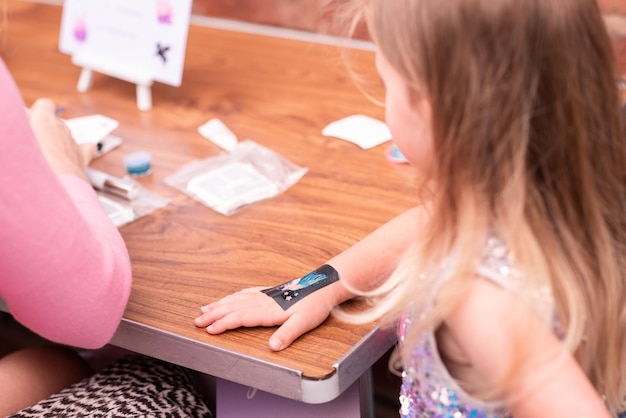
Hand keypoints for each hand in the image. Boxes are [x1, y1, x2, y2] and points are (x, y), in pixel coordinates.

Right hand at [27, 98, 95, 180]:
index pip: (45, 105)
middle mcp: (62, 127)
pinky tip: (72, 157)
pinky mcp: (82, 156)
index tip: (30, 121)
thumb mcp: (20, 137)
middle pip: (55, 123)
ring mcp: (73, 141)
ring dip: (57, 143)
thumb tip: (26, 128)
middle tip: (34, 143)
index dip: (38, 112)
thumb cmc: (34, 161)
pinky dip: (80, 151)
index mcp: (44, 119)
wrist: (54, 181)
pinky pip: (86, 148)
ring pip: (66, 136)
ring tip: (46, 158)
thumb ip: (24, 128)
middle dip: (46, 130)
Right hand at [195, 285, 336, 350]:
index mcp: (269, 310)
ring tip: (205, 309)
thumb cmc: (315, 305)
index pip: (240, 317)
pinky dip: (233, 296)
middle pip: (233, 307)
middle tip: (197, 322)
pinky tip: (229, 298)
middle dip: (214, 314)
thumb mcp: (304, 323)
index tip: (209, 330)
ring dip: (220, 304)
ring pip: (236, 299)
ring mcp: (265, 295)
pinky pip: (245, 293)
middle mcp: (263, 301)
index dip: (224, 323)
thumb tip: (273, 347)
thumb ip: (287, 334)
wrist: (323, 286)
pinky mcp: (269, 292)